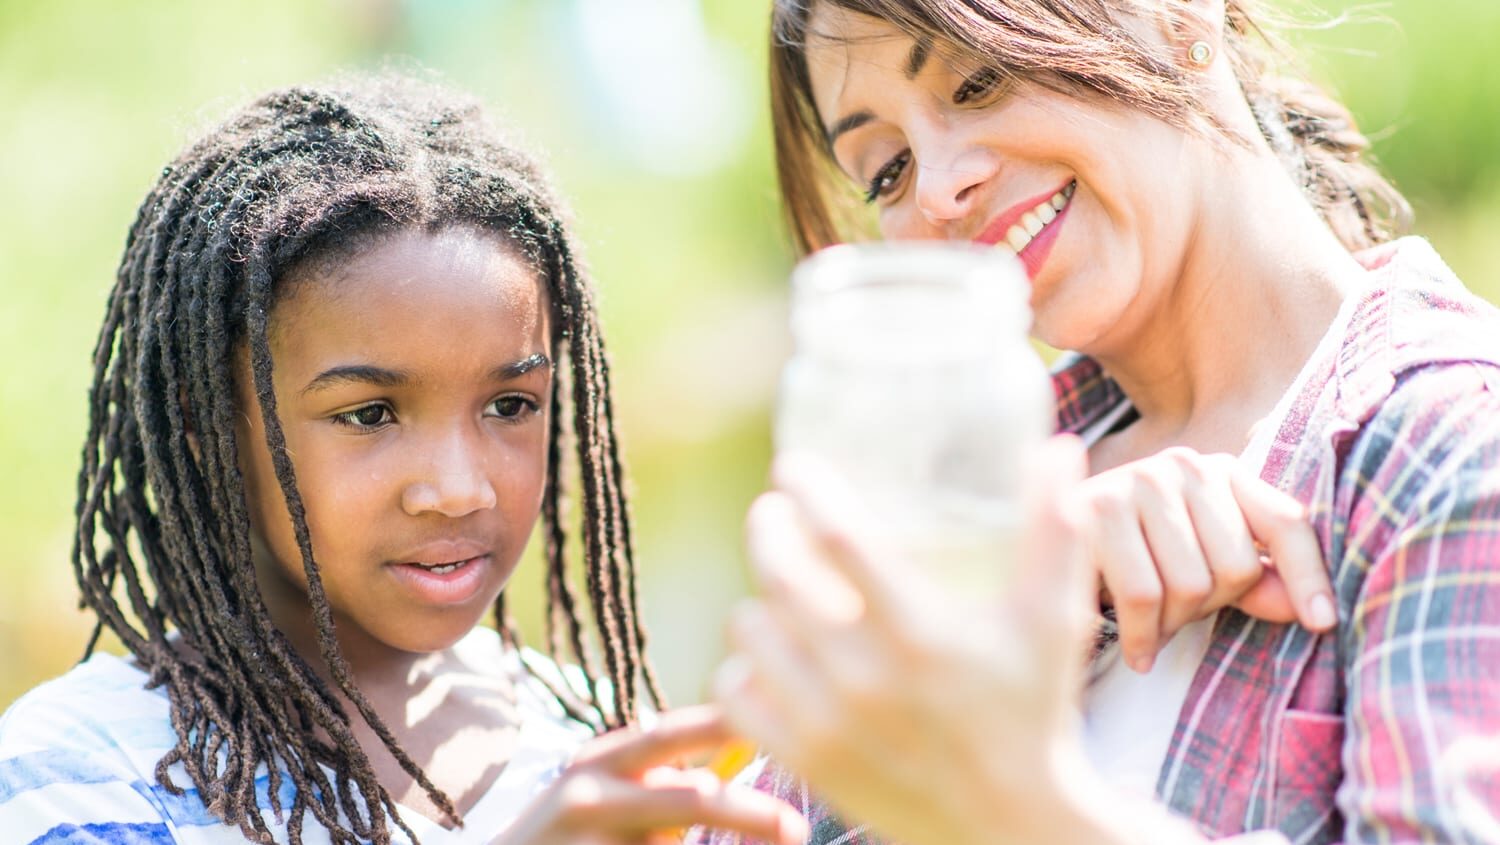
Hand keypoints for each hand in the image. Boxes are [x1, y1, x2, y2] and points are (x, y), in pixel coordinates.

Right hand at [493, 705, 805, 844]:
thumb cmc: (567, 838)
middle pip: (690, 800)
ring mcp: (586, 844)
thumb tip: (729, 767)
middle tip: (795, 828)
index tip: (776, 719)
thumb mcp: (599, 795)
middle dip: (750, 813)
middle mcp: (588, 796)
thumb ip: (656, 781)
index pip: (669, 734)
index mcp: (597, 761)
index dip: (722, 725)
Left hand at [715, 436, 1106, 844]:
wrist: (1010, 825)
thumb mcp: (1053, 623)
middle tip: (773, 514)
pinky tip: (770, 653)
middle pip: (778, 576)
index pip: (842, 540)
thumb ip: (1055, 533)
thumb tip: (1059, 447)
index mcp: (922, 635)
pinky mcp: (804, 760)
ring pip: (751, 629)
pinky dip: (745, 668)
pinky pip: (735, 694)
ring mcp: (828, 723)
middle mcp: (866, 678)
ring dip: (759, 600)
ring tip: (779, 588)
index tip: (793, 467)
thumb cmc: (1033, 711)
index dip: (808, 491)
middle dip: (767, 530)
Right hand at [1081, 447, 1333, 672]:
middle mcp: (1182, 465)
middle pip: (1236, 566)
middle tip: (1175, 617)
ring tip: (1151, 628)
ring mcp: (1136, 482)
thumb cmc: (1133, 559)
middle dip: (1208, 609)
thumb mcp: (1200, 568)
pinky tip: (1138, 651)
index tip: (1324, 623)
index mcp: (1219, 472)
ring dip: (1171, 627)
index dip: (1309, 575)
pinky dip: (1144, 637)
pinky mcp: (1096, 510)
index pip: (1284, 521)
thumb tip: (1312, 612)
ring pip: (1190, 585)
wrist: (1039, 546)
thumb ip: (1255, 583)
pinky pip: (1144, 595)